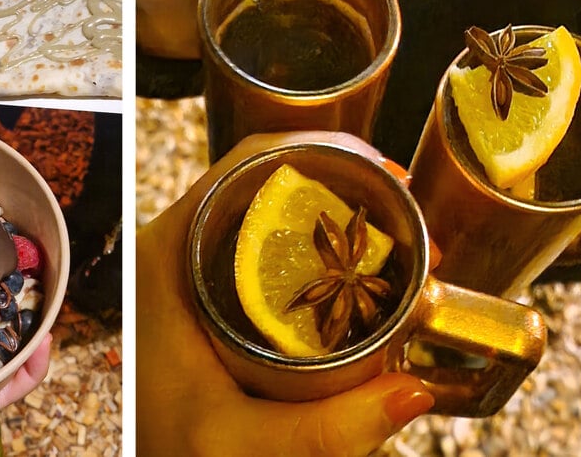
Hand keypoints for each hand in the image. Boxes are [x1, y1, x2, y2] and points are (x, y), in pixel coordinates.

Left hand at [137, 131, 433, 456]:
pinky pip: (265, 241)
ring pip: (269, 209)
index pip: (248, 162)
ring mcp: (189, 260)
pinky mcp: (206, 284)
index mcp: (166, 251)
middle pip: (266, 179)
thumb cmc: (167, 447)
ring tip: (394, 233)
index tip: (386, 175)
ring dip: (332, 212)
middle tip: (404, 212)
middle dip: (343, 183)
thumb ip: (321, 432)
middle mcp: (175, 242)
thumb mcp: (236, 442)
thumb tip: (413, 395)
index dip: (324, 152)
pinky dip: (313, 243)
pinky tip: (354, 264)